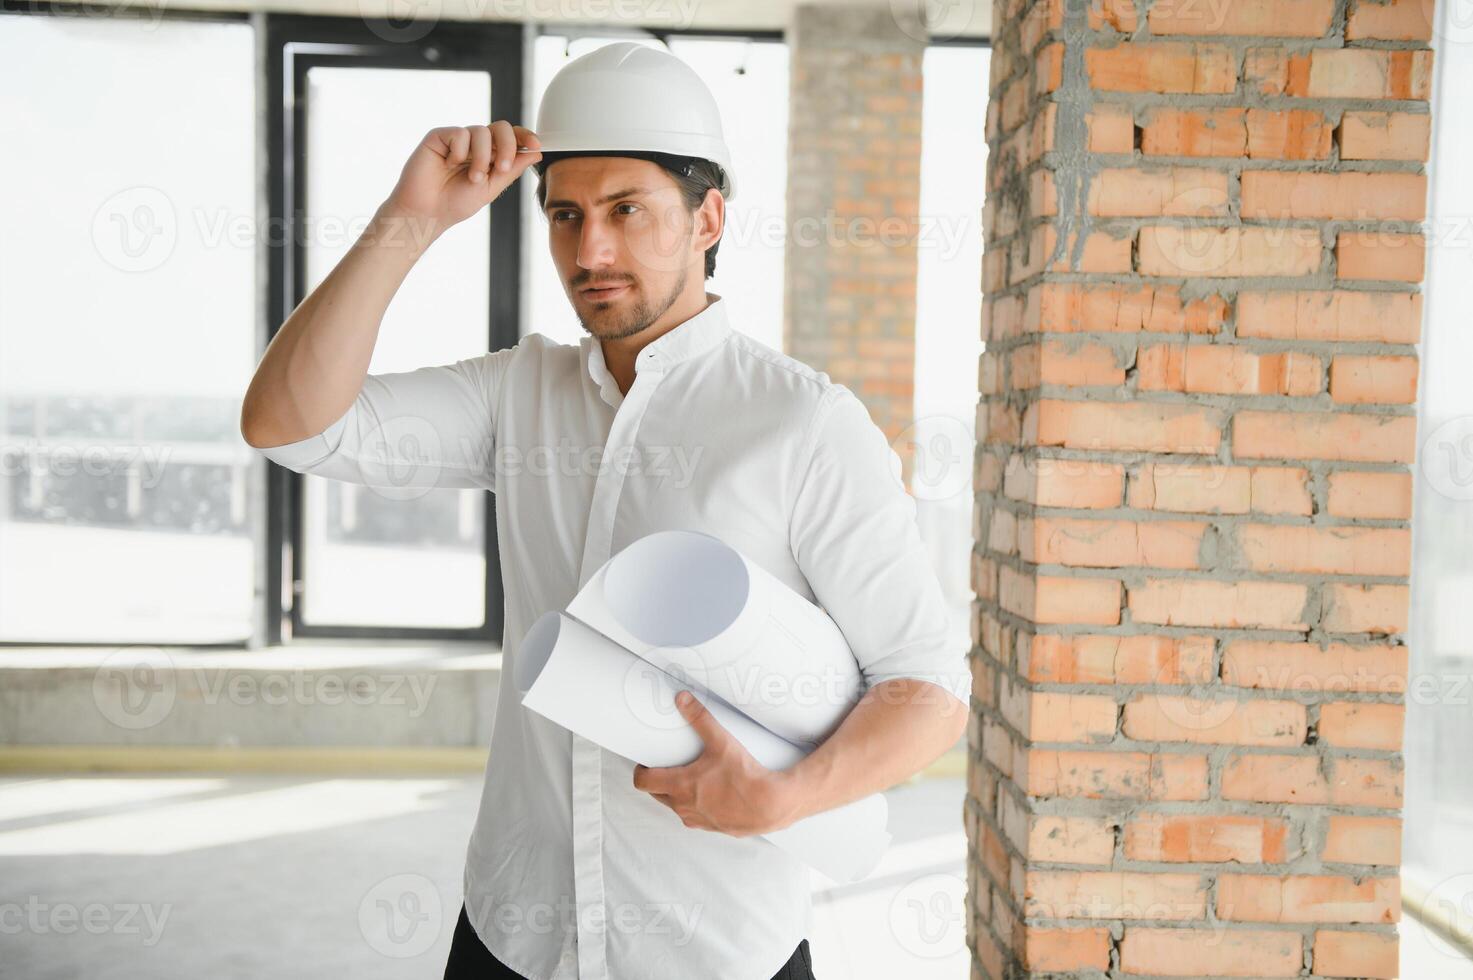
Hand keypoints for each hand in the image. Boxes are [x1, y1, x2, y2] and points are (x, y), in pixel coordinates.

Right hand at [382, 121, 541, 238]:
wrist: (427, 212)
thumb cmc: (456, 203)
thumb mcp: (492, 187)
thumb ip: (512, 169)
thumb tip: (537, 152)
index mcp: (490, 155)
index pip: (511, 137)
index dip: (525, 137)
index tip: (536, 145)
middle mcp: (475, 144)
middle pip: (501, 128)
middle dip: (508, 146)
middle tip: (502, 168)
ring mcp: (457, 138)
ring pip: (481, 131)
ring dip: (482, 157)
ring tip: (473, 178)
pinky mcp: (439, 136)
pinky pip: (459, 133)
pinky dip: (460, 151)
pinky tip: (449, 164)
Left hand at [632, 691, 799, 836]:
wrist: (770, 805)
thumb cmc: (745, 777)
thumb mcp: (721, 742)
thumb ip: (700, 719)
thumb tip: (683, 699)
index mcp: (680, 786)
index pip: (643, 782)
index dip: (641, 771)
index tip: (647, 762)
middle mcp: (684, 807)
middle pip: (656, 794)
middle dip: (658, 781)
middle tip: (667, 766)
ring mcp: (697, 820)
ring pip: (676, 807)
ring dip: (677, 794)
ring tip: (690, 778)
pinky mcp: (712, 827)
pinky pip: (696, 817)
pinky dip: (697, 806)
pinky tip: (710, 794)